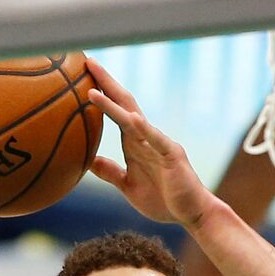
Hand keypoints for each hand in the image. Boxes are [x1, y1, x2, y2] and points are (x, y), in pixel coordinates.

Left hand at [86, 57, 213, 230]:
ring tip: (93, 90)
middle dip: (106, 82)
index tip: (82, 75)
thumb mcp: (128, 187)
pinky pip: (156, 140)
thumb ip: (110, 172)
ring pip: (134, 119)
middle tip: (87, 61)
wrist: (192, 214)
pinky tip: (130, 118)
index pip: (116, 111)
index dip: (100, 93)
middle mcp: (147, 136)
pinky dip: (143, 128)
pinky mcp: (172, 155)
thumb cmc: (163, 201)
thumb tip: (87, 161)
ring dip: (113, 104)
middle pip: (124, 103)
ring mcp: (160, 143)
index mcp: (136, 143)